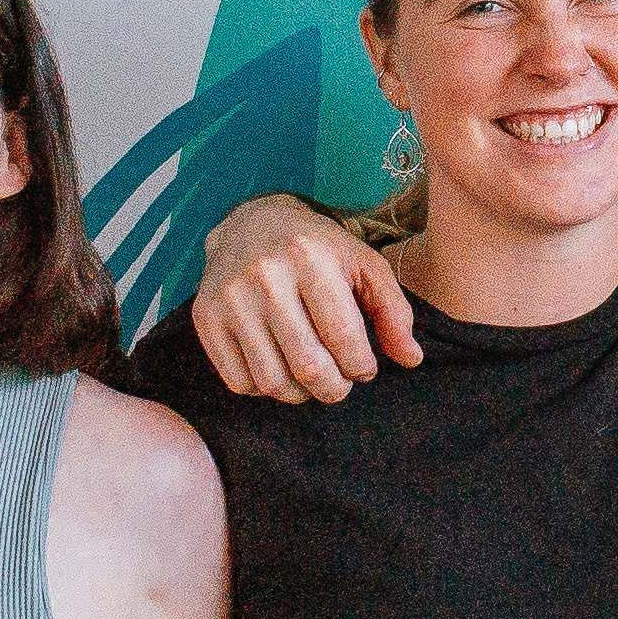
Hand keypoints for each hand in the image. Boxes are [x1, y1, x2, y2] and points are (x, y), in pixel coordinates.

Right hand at [189, 197, 417, 402]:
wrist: (252, 224)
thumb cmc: (318, 250)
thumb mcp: (364, 266)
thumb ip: (394, 312)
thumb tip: (411, 359)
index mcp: (309, 258)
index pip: (343, 338)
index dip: (361, 366)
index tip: (363, 368)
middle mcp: (264, 276)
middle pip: (307, 366)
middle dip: (333, 388)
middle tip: (340, 384)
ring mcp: (229, 299)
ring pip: (271, 381)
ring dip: (300, 394)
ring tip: (313, 380)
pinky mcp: (206, 318)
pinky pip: (239, 382)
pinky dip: (265, 389)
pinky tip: (280, 368)